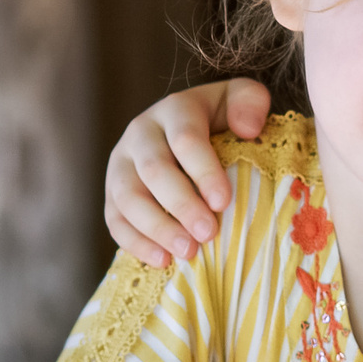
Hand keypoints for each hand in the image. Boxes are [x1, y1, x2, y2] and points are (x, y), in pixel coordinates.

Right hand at [104, 78, 272, 265]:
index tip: (223, 202)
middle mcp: (140, 133)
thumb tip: (248, 128)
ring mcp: (120, 163)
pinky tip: (162, 261)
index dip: (203, 171)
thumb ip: (251, 103)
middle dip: (180, 204)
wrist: (186, 131)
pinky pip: (114, 219)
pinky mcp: (111, 192)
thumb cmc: (222, 122)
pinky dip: (135, 242)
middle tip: (208, 234)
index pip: (185, 138)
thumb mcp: (242, 100)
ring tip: (187, 253)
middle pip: (153, 169)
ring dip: (156, 227)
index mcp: (174, 109)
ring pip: (128, 196)